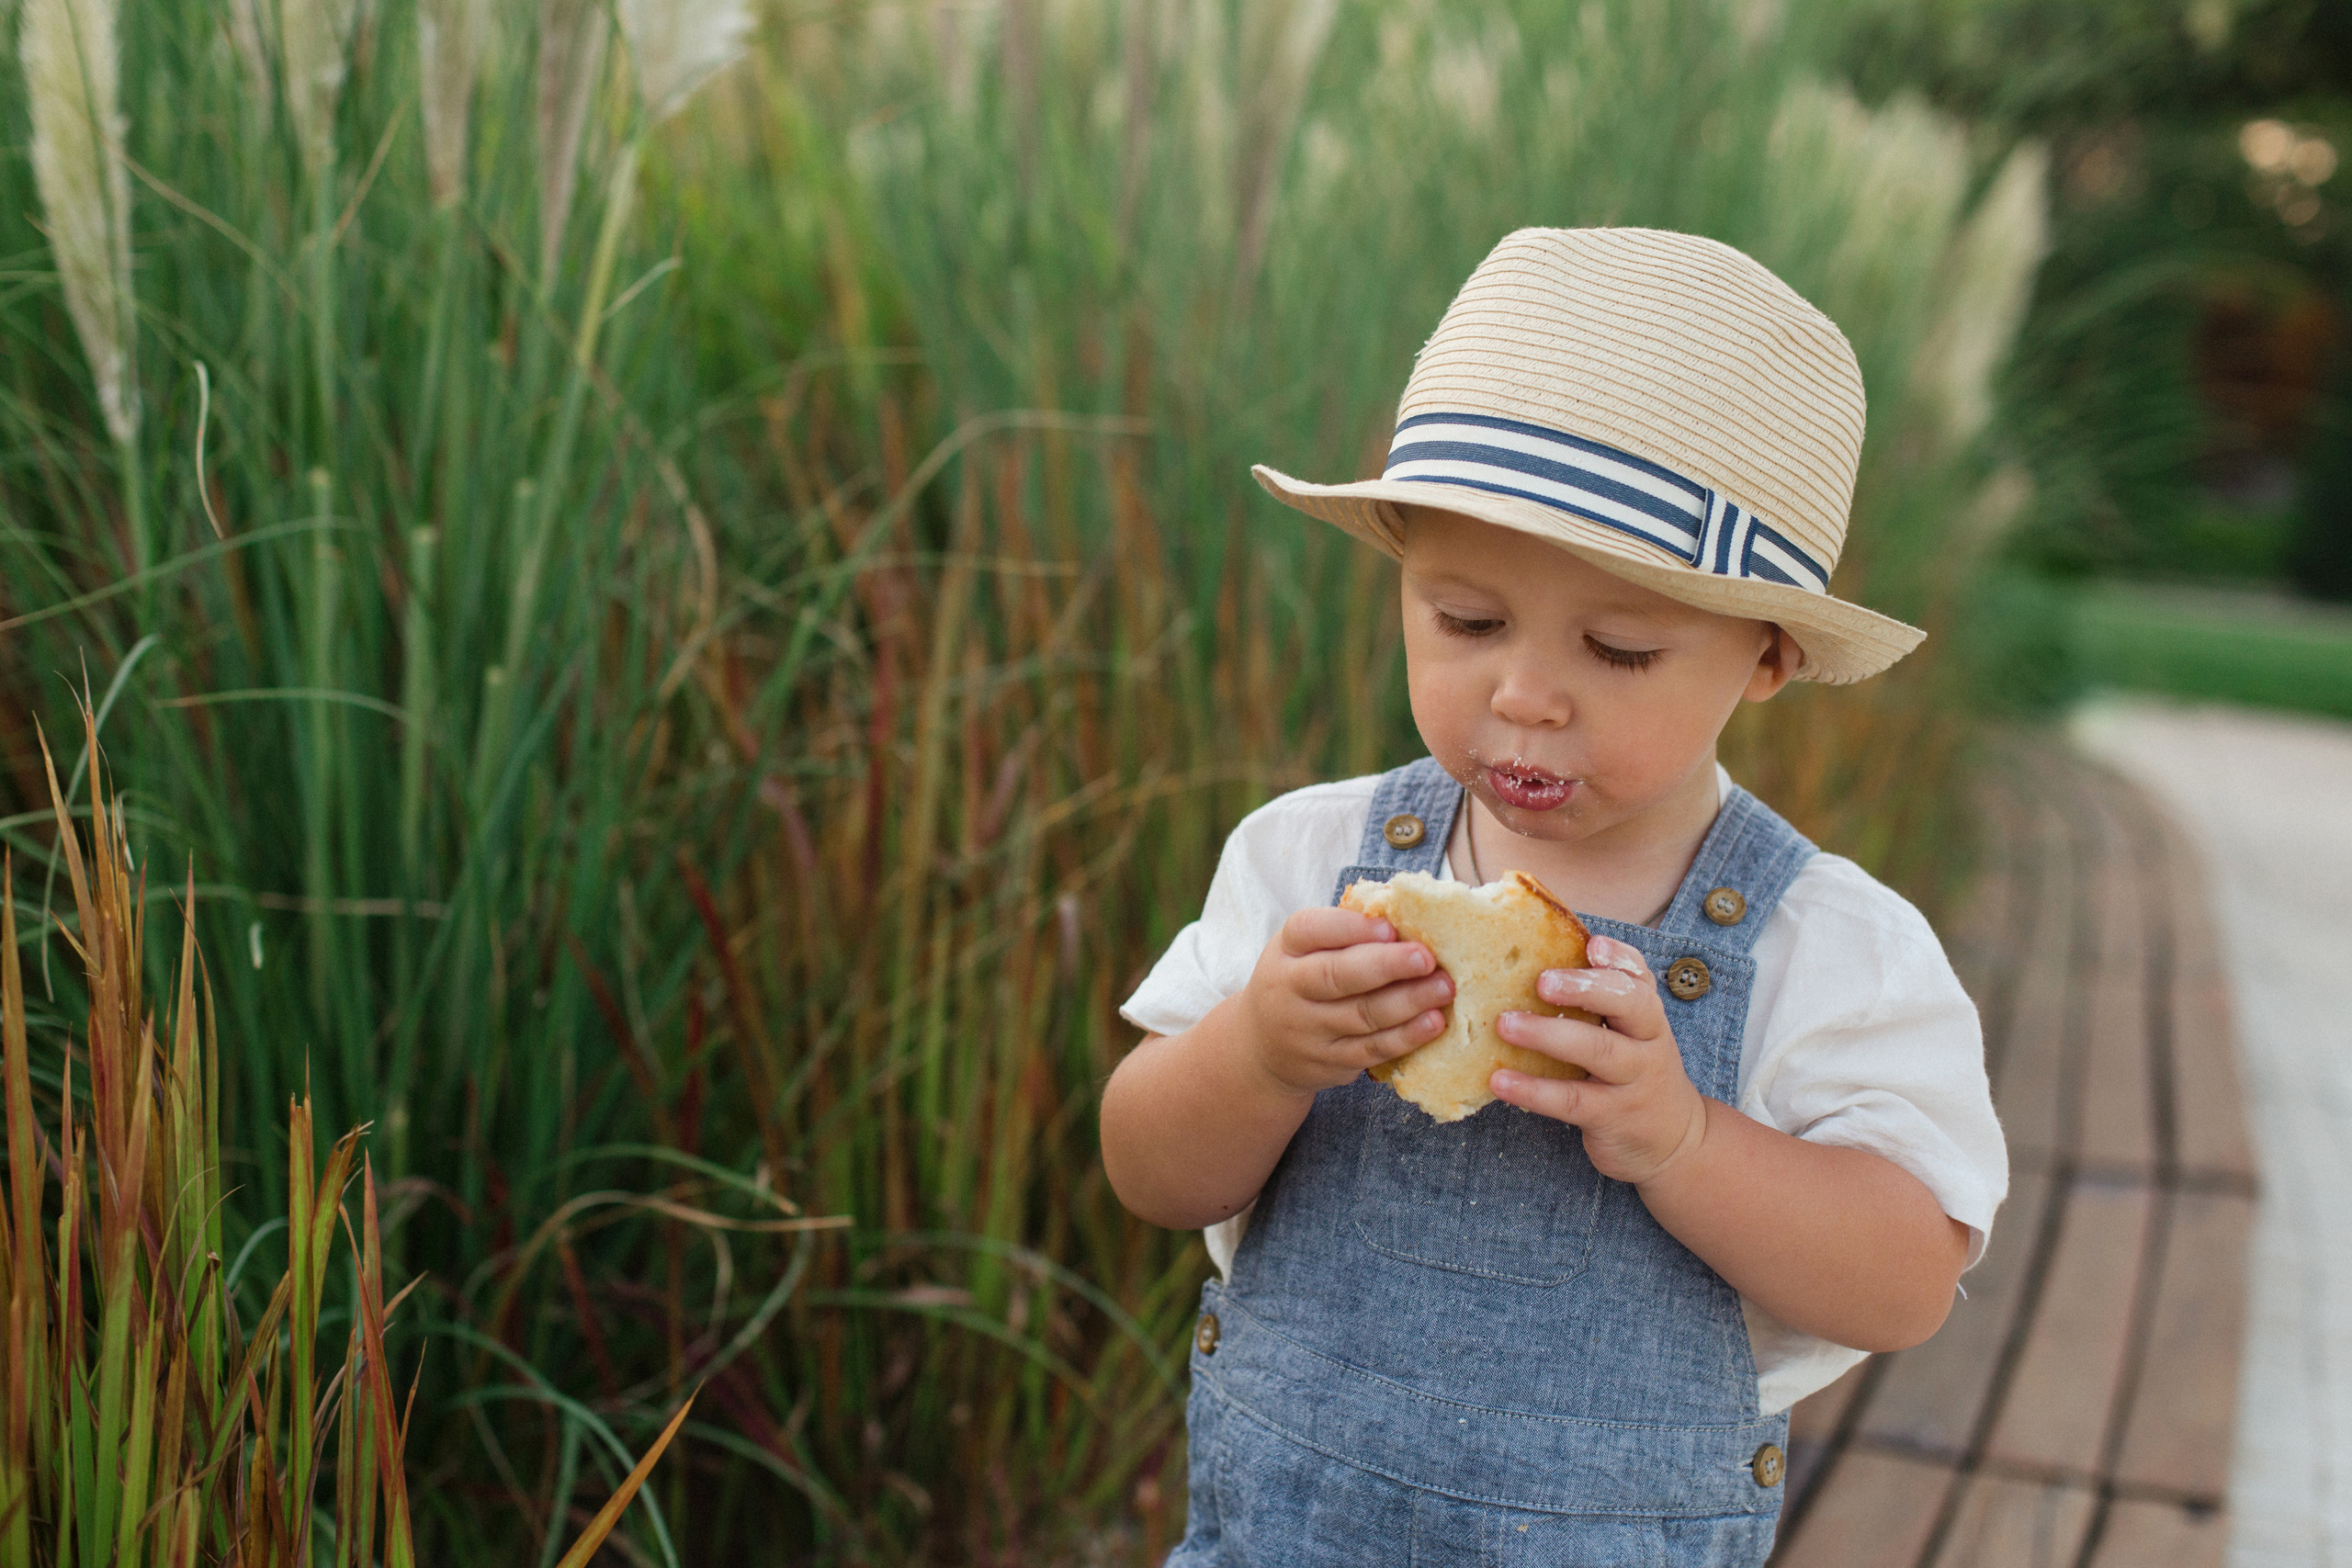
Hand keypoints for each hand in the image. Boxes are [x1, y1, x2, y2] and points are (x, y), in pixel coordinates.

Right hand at [1238, 908, 1453, 1096]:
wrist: (1263, 1047)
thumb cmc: (1301, 981)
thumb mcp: (1304, 949)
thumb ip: (1345, 932)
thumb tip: (1409, 915)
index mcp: (1287, 948)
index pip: (1310, 930)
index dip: (1351, 928)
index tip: (1390, 927)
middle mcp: (1289, 988)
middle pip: (1337, 976)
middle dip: (1386, 965)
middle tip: (1427, 957)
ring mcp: (1307, 1030)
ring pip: (1362, 1015)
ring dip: (1408, 1001)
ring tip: (1444, 987)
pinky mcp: (1328, 1062)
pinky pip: (1371, 1049)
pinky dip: (1405, 1036)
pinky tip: (1433, 1022)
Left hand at [1490, 935, 1707, 1185]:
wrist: (1674, 1141)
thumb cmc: (1633, 1071)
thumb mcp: (1631, 1035)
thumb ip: (1598, 1001)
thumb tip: (1534, 962)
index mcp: (1647, 1016)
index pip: (1639, 979)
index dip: (1620, 958)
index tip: (1593, 944)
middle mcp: (1647, 1044)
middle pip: (1629, 1006)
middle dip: (1585, 989)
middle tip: (1541, 981)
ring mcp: (1633, 1081)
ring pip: (1598, 1051)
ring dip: (1548, 1035)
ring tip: (1505, 1025)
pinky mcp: (1612, 1117)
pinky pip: (1572, 1100)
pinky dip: (1533, 1090)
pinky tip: (1500, 1080)